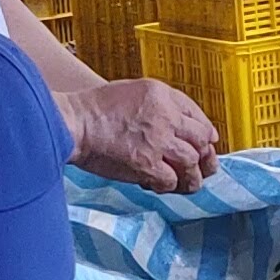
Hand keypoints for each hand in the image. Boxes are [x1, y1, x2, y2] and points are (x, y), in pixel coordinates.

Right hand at [65, 75, 219, 190]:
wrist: (73, 122)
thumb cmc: (93, 109)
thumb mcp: (131, 93)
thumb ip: (156, 106)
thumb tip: (175, 127)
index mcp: (161, 94)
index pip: (197, 114)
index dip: (205, 132)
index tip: (206, 143)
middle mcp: (165, 115)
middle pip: (201, 138)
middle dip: (204, 156)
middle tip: (201, 167)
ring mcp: (158, 140)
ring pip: (192, 162)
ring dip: (191, 175)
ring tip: (186, 183)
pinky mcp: (147, 163)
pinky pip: (171, 180)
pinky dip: (168, 186)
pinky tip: (158, 185)